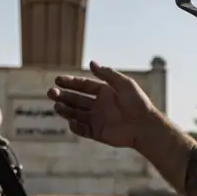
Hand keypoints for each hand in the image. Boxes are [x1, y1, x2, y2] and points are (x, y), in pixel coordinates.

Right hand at [47, 61, 162, 148]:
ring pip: (75, 114)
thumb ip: (107, 74)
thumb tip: (91, 63)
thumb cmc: (138, 103)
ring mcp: (97, 119)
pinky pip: (82, 129)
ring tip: (56, 106)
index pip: (83, 86)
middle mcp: (98, 105)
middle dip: (63, 95)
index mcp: (104, 92)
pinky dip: (75, 126)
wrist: (145, 126)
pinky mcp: (98, 132)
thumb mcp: (123, 84)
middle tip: (51, 92)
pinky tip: (71, 121)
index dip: (70, 82)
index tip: (58, 80)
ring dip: (65, 110)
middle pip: (76, 99)